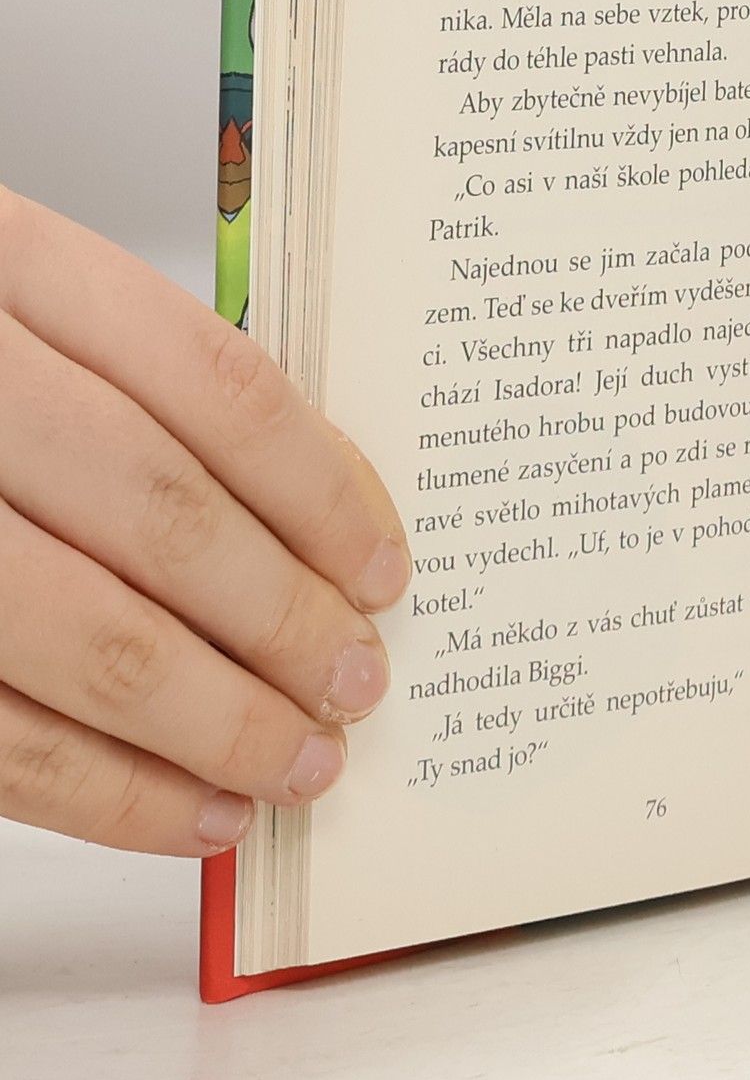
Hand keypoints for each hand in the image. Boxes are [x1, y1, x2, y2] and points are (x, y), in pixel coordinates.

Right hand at [0, 191, 410, 855]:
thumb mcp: (29, 312)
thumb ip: (153, 393)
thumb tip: (332, 520)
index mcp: (11, 267)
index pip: (214, 384)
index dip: (321, 491)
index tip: (382, 569)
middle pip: (163, 518)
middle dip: (282, 621)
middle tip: (356, 682)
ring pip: (91, 642)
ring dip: (218, 724)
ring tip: (300, 764)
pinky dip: (113, 793)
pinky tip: (198, 812)